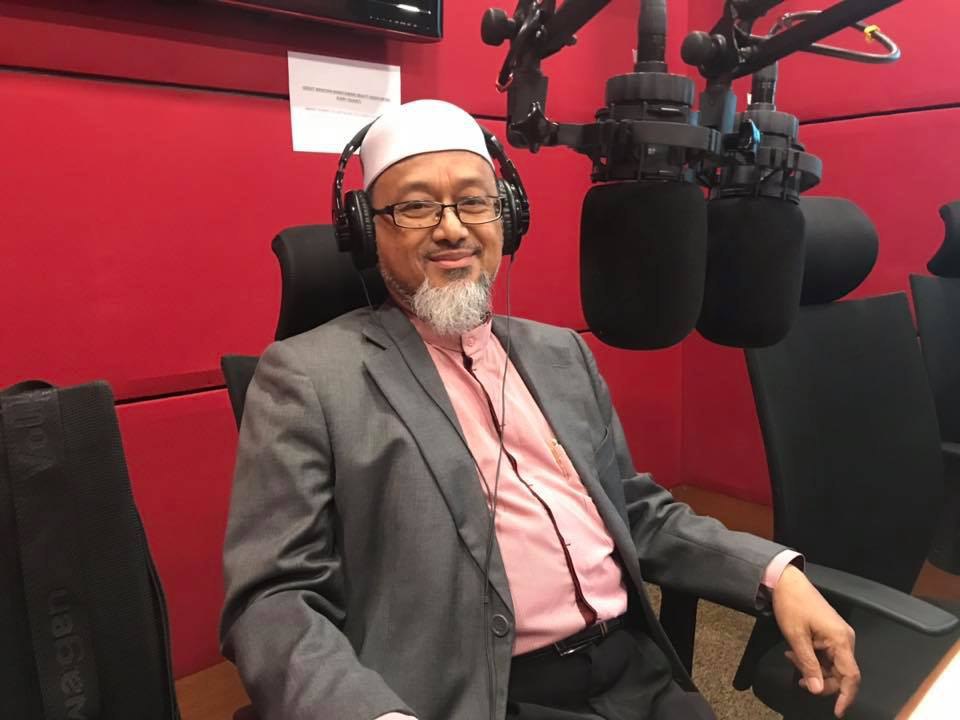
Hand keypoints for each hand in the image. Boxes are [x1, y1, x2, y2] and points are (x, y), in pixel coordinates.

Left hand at [772, 565, 860, 716]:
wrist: (787, 582)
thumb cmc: (792, 605)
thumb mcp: (796, 637)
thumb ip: (808, 665)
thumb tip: (816, 690)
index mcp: (841, 640)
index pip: (851, 676)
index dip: (846, 696)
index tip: (837, 712)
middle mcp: (845, 640)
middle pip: (840, 674)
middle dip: (820, 680)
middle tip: (798, 678)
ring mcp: (838, 637)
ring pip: (831, 666)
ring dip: (812, 668)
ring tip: (791, 658)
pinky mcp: (830, 634)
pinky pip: (826, 655)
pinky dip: (812, 659)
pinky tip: (795, 653)